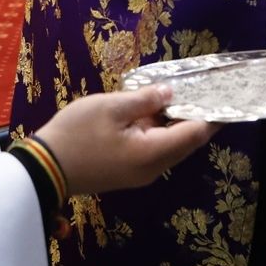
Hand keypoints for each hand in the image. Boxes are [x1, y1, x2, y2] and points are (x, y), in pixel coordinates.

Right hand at [34, 85, 215, 195]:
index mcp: (153, 153)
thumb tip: (170, 93)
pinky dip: (162, 133)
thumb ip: (144, 99)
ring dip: (178, 124)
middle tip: (205, 92)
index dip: (211, 115)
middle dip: (198, 119)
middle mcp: (153, 169)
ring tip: (182, 96)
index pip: (194, 134)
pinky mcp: (129, 173)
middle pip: (187, 143)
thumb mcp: (110, 107)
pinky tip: (156, 112)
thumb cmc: (76, 134)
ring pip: (171, 148)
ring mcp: (141, 174)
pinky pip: (156, 152)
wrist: (44, 168)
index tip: (221, 96)